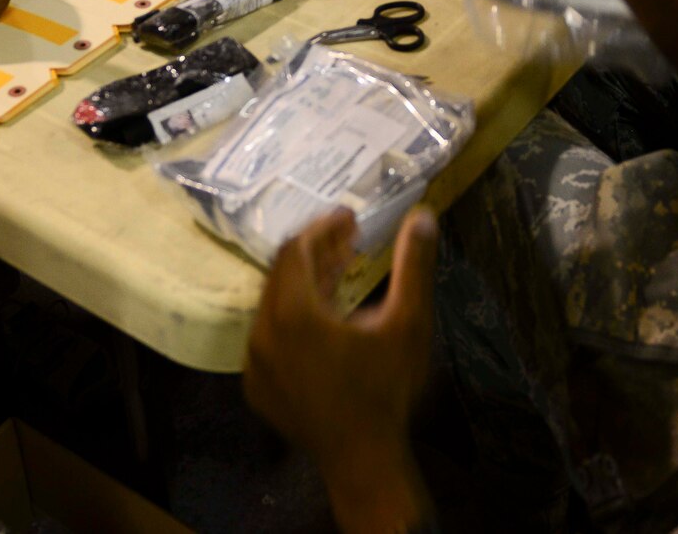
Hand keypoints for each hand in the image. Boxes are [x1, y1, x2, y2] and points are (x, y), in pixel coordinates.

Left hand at [245, 208, 437, 528]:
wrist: (364, 462)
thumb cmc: (387, 391)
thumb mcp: (408, 325)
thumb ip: (413, 266)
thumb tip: (422, 216)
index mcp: (293, 313)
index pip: (297, 250)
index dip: (324, 229)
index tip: (351, 219)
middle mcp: (262, 333)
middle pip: (282, 273)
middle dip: (316, 252)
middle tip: (350, 242)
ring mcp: (255, 362)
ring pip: (274, 304)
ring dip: (305, 284)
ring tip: (341, 274)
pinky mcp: (257, 386)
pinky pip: (269, 337)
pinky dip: (293, 319)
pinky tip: (325, 321)